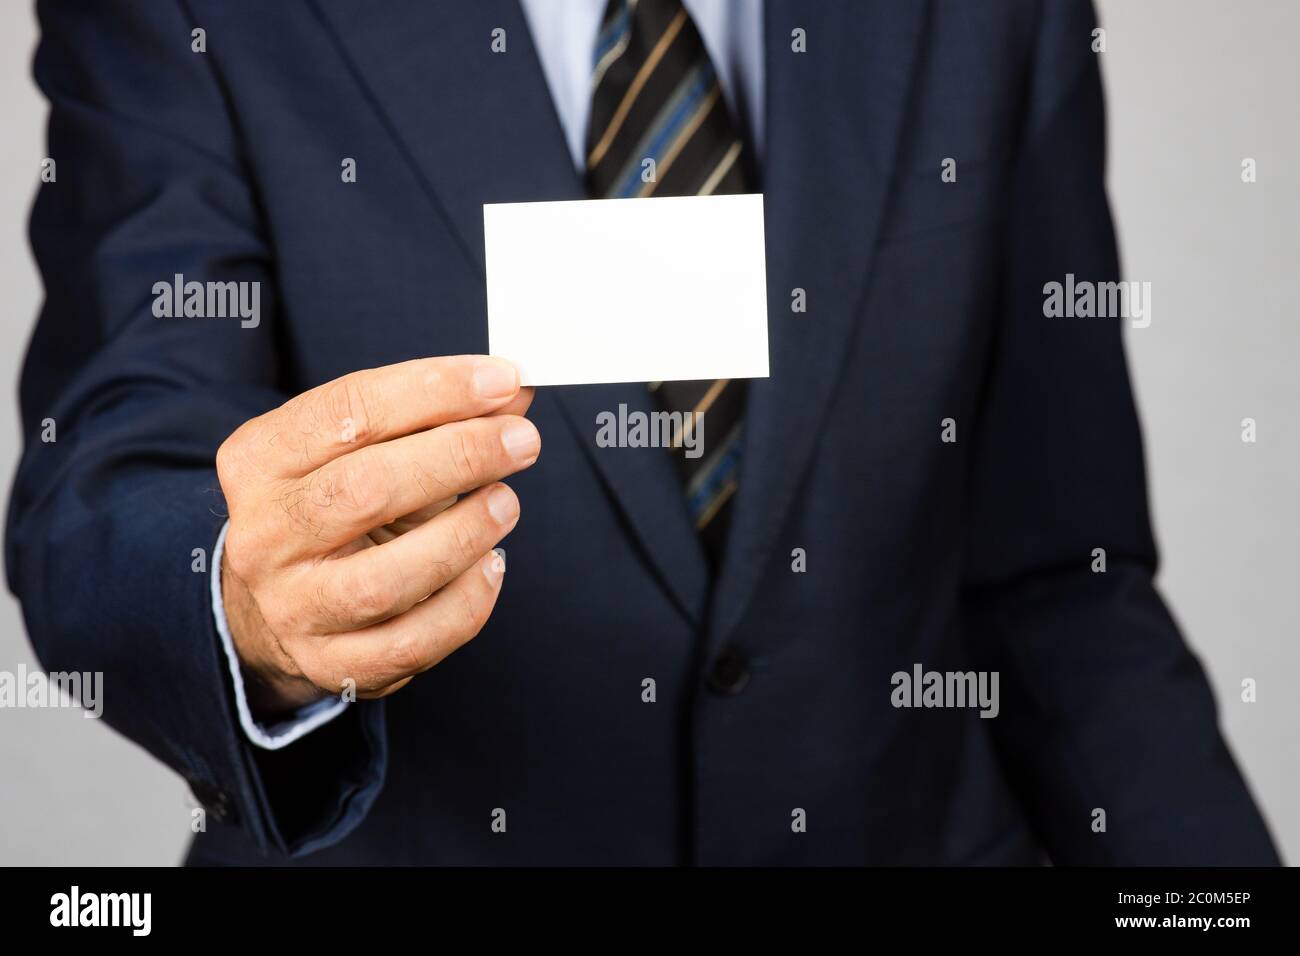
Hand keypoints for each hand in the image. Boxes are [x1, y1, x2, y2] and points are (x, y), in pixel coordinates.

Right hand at [215, 355, 538, 715]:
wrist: (280, 601)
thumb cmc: (338, 505)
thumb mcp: (371, 448)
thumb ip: (441, 414)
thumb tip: (516, 390)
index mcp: (260, 459)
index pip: (349, 410)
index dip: (435, 390)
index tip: (502, 380)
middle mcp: (265, 534)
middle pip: (366, 489)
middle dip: (458, 456)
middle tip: (520, 440)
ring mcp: (294, 607)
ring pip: (385, 580)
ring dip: (463, 535)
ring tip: (506, 504)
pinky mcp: (331, 663)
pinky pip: (410, 644)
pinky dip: (465, 604)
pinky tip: (492, 566)